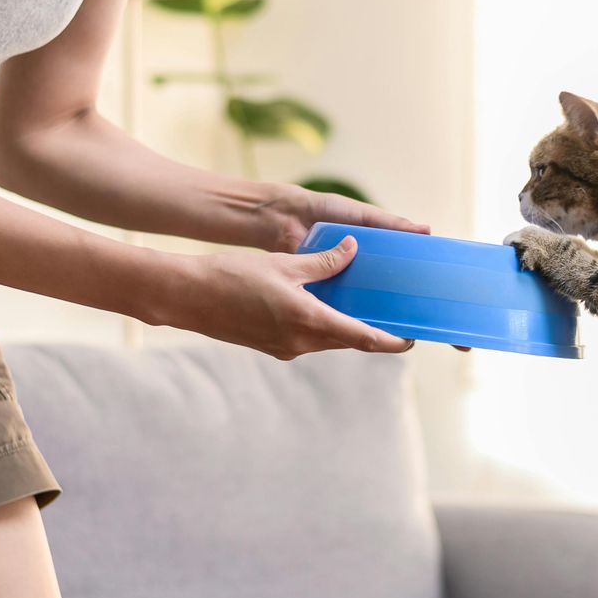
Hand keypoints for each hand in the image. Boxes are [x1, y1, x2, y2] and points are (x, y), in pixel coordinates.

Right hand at [252, 184, 471, 351]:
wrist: (187, 296)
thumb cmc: (233, 276)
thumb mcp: (285, 263)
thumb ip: (324, 261)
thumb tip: (352, 249)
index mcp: (309, 322)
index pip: (363, 339)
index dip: (391, 341)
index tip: (410, 339)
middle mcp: (300, 343)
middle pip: (348, 341)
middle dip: (370, 332)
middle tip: (391, 316)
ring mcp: (284, 348)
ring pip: (326, 340)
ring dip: (343, 327)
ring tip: (359, 306)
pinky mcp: (271, 346)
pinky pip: (306, 338)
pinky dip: (320, 325)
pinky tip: (321, 306)